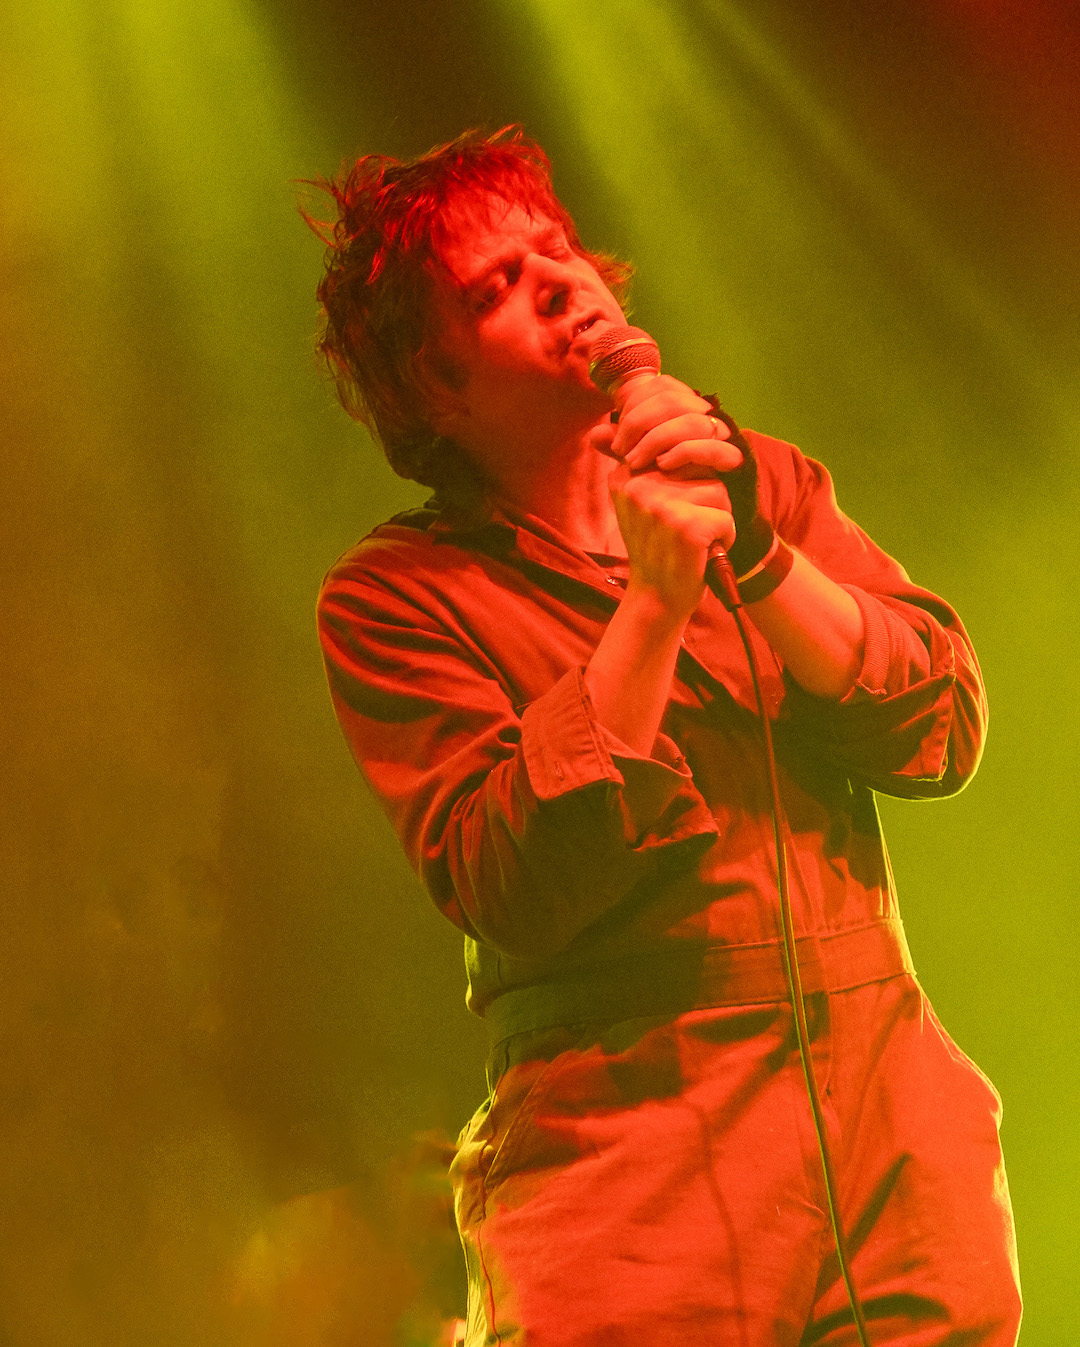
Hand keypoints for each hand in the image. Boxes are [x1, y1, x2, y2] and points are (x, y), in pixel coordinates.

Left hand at [600, 374, 743, 478]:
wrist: (695, 518)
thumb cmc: (664, 484)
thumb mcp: (639, 462)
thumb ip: (620, 447)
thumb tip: (597, 434)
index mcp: (685, 407)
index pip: (661, 386)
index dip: (635, 404)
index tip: (618, 435)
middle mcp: (706, 414)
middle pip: (673, 399)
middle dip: (639, 423)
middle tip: (621, 452)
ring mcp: (722, 436)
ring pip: (692, 419)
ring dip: (657, 439)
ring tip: (635, 462)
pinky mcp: (733, 460)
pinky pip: (713, 446)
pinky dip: (683, 452)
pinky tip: (663, 465)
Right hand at [608, 460, 735, 625]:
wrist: (656, 599)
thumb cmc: (657, 548)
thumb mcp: (638, 501)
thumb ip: (636, 463)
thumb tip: (603, 427)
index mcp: (625, 474)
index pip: (677, 444)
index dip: (692, 472)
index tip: (680, 502)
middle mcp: (638, 485)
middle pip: (700, 466)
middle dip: (705, 496)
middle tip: (685, 526)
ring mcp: (661, 505)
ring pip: (717, 490)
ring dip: (716, 517)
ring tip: (693, 539)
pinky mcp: (686, 526)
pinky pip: (726, 517)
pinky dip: (723, 537)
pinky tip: (702, 552)